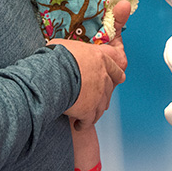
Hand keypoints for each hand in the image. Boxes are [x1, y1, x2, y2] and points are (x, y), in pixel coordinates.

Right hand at [54, 0, 130, 128]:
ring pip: (101, 107)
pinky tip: (78, 125)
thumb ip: (75, 50)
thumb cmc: (56, 56)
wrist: (53, 74)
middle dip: (104, 96)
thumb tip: (68, 49)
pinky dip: (83, 124)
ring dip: (94, 112)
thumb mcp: (68, 45)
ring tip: (86, 116)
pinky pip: (88, 121)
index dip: (116, 75)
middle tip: (99, 100)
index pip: (115, 68)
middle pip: (110, 89)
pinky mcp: (89, 110)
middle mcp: (103, 77)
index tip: (118, 79)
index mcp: (100, 59)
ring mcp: (98, 95)